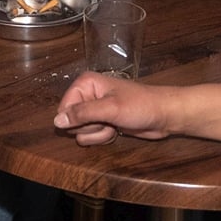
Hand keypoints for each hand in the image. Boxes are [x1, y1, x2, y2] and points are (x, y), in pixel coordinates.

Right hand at [53, 71, 171, 145]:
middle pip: (71, 122)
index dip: (77, 119)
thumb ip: (82, 114)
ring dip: (98, 133)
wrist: (163, 115)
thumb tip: (57, 121)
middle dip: (91, 126)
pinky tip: (117, 129)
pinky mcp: (102, 122)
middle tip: (108, 120)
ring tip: (114, 123)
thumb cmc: (141, 106)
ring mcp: (95, 110)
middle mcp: (87, 95)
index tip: (97, 117)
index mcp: (86, 84)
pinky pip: (92, 137)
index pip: (64, 108)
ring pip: (81, 132)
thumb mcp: (110, 109)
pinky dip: (104, 137)